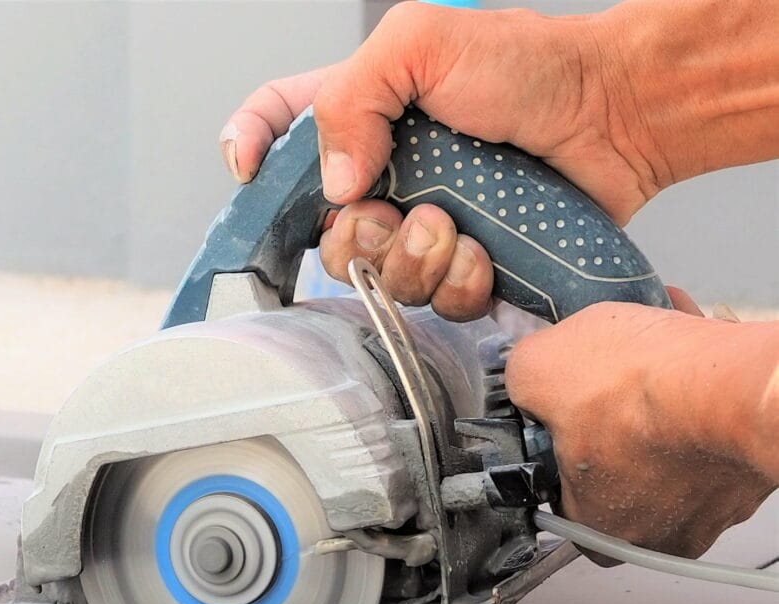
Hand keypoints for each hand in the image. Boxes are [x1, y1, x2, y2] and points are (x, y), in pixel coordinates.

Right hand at [221, 2, 669, 310]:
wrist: (614, 115)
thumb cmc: (529, 66)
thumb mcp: (422, 43)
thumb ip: (351, 98)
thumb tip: (335, 185)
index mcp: (356, 115)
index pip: (272, 131)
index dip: (247, 155)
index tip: (251, 177)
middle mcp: (380, 175)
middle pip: (318, 234)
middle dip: (352, 236)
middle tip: (393, 211)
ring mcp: (420, 225)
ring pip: (374, 280)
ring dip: (409, 261)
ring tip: (453, 228)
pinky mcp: (463, 265)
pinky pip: (432, 302)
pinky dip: (456, 283)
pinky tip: (484, 251)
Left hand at [505, 296, 777, 559]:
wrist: (736, 385)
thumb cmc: (643, 394)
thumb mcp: (539, 369)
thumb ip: (522, 378)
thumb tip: (526, 371)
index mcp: (598, 530)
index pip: (561, 500)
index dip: (557, 448)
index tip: (562, 414)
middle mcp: (661, 532)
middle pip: (620, 468)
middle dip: (613, 418)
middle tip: (611, 381)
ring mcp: (716, 506)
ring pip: (673, 446)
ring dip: (661, 401)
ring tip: (656, 355)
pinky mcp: (753, 471)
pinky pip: (716, 428)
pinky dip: (704, 392)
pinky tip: (693, 357)